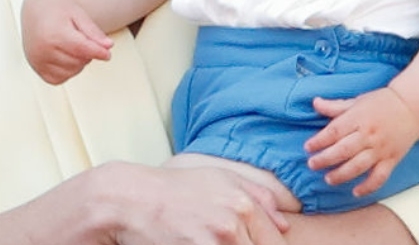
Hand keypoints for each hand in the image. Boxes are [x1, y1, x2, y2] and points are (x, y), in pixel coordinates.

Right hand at [21, 0, 112, 83]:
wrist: (37, 11)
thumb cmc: (59, 11)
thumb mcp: (79, 14)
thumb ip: (93, 31)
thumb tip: (108, 46)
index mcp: (54, 33)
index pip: (82, 49)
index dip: (98, 52)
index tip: (108, 55)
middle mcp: (43, 50)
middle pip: (78, 61)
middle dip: (87, 53)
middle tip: (82, 39)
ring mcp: (38, 61)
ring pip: (72, 71)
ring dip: (79, 62)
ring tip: (72, 45)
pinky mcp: (38, 70)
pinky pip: (60, 79)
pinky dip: (68, 70)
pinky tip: (66, 56)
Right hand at [91, 161, 297, 244]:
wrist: (133, 200)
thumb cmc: (176, 190)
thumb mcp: (219, 179)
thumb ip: (257, 196)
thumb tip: (285, 224)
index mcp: (243, 204)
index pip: (276, 242)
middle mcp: (233, 224)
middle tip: (227, 242)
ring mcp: (215, 243)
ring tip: (214, 242)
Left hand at [304, 87, 418, 197]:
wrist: (411, 108)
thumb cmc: (381, 102)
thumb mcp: (356, 100)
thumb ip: (335, 106)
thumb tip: (315, 103)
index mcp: (358, 117)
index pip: (335, 131)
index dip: (320, 140)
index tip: (308, 147)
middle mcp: (368, 134)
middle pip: (344, 150)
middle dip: (326, 159)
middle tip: (312, 164)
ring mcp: (380, 149)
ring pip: (358, 166)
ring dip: (342, 174)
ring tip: (328, 179)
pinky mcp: (391, 160)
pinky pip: (379, 177)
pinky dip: (368, 186)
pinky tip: (356, 192)